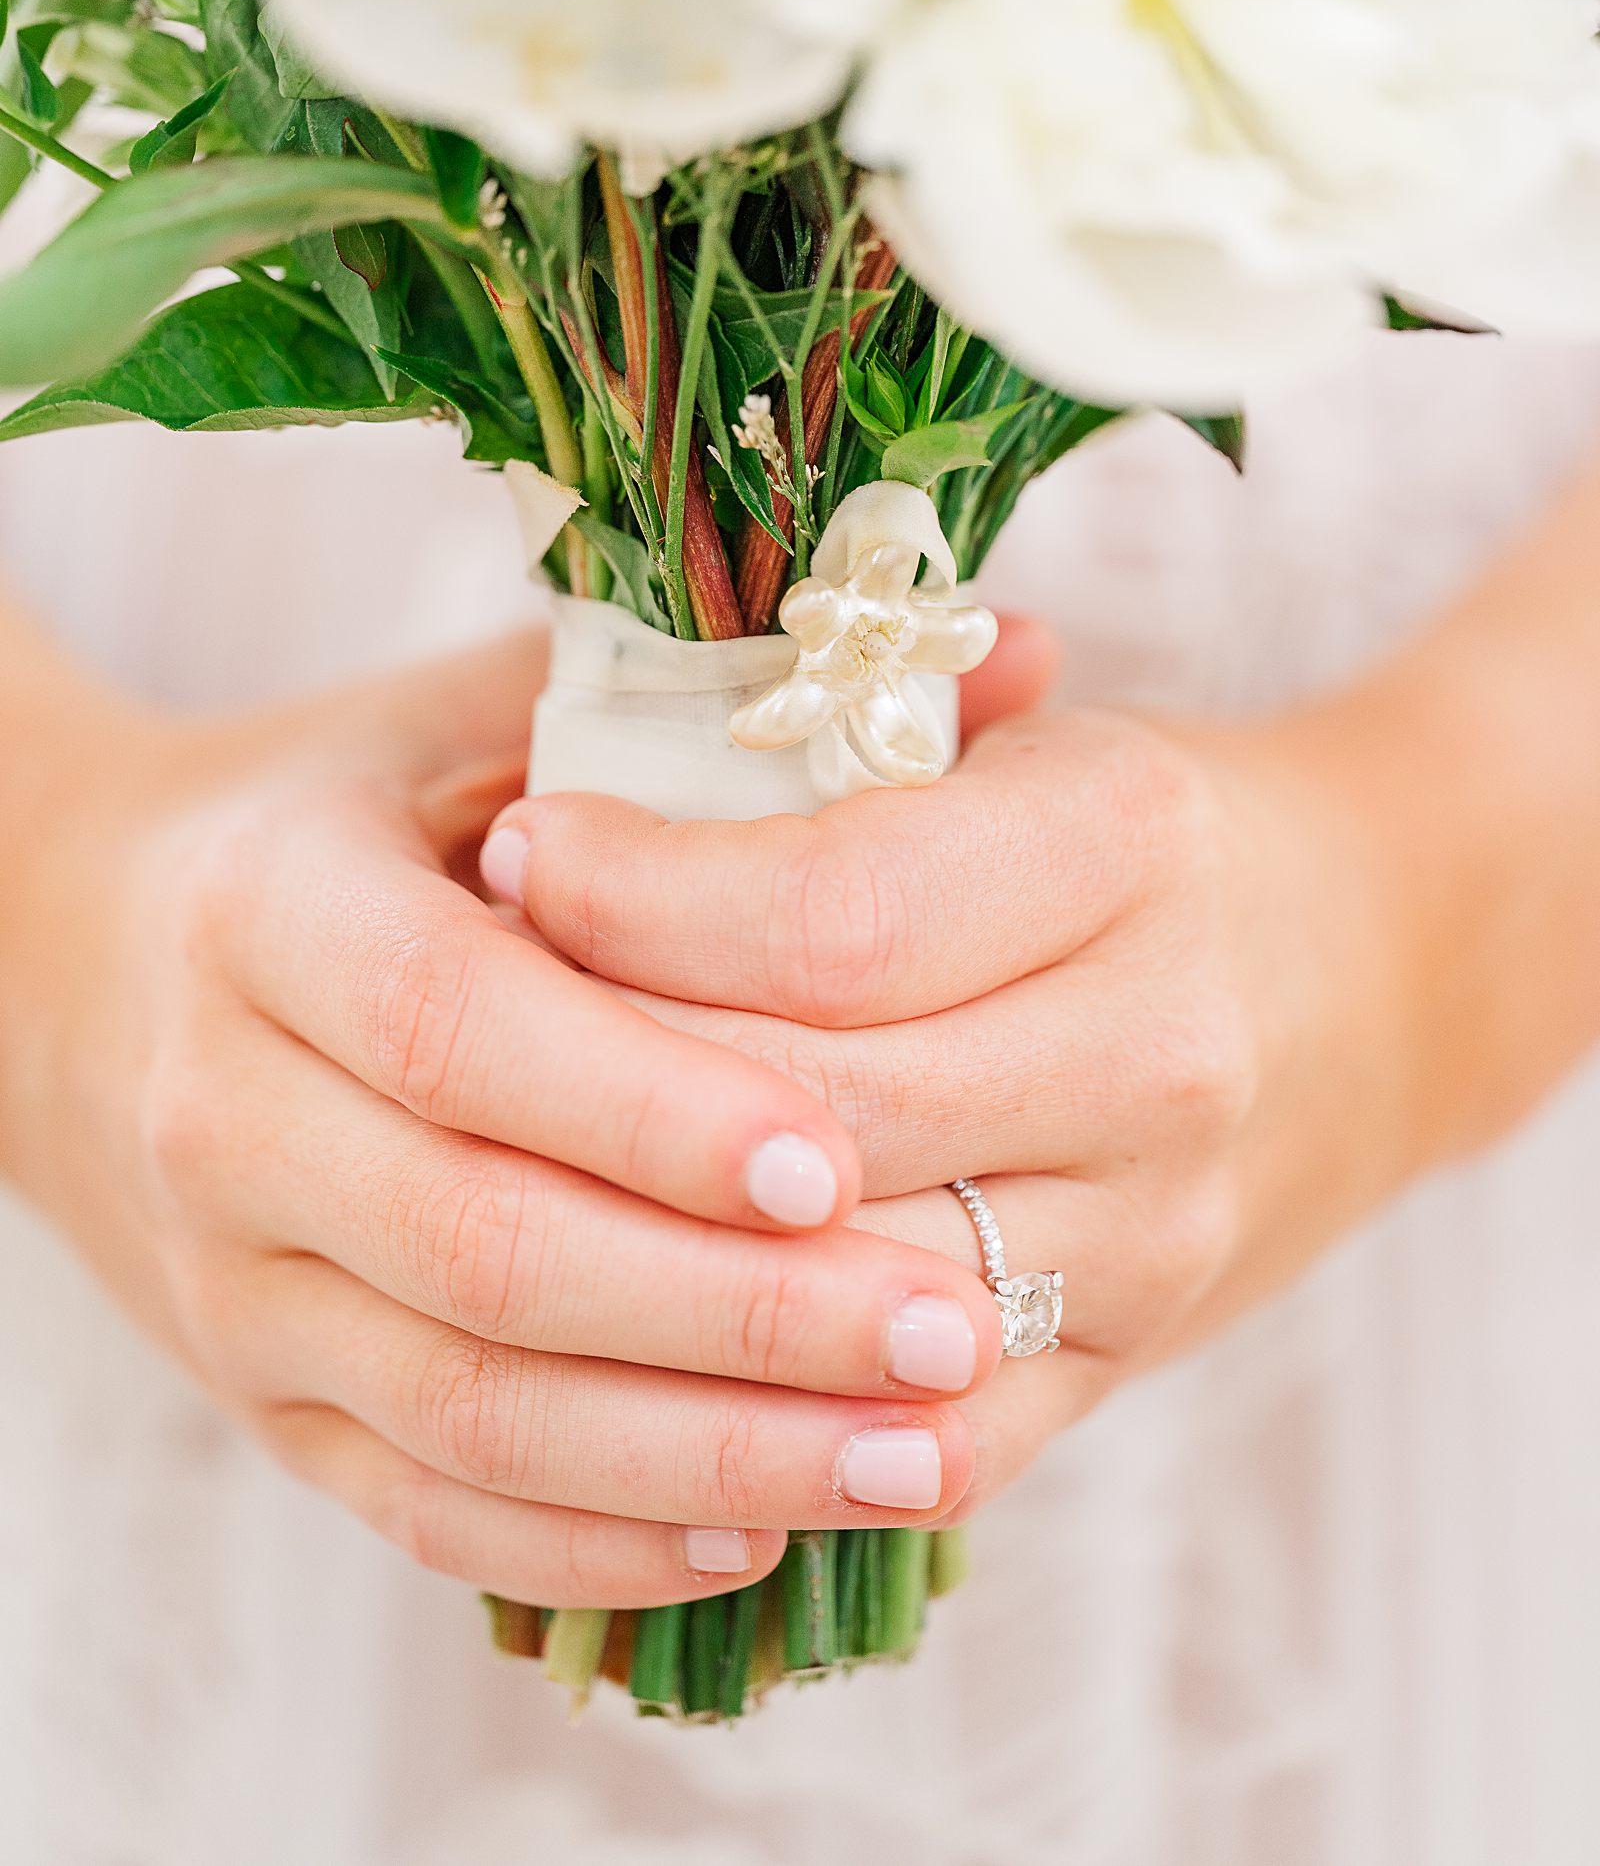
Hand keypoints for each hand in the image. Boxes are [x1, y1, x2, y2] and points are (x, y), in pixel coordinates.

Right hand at [0, 632, 999, 1609]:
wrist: (67, 955)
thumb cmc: (339, 811)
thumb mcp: (482, 712)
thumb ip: (719, 693)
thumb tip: (1031, 649)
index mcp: (271, 911)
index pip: (456, 1028)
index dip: (643, 1102)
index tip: (832, 1155)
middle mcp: (227, 1112)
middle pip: (481, 1247)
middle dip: (726, 1311)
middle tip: (949, 1330)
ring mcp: (233, 1280)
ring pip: (467, 1407)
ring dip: (697, 1451)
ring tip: (910, 1458)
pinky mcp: (257, 1395)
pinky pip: (420, 1500)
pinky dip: (589, 1537)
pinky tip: (755, 1533)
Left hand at [485, 632, 1435, 1522]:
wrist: (1373, 971)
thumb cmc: (1146, 832)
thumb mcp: (1019, 746)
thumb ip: (829, 754)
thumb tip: (571, 781)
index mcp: (1124, 845)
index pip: (833, 916)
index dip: (641, 901)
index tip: (519, 854)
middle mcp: (1158, 1047)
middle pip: (817, 1114)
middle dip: (607, 1077)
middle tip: (466, 1027)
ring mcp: (1154, 1229)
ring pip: (847, 1291)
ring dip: (656, 1252)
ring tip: (518, 1173)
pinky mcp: (1128, 1355)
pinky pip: (921, 1434)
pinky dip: (768, 1412)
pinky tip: (637, 1346)